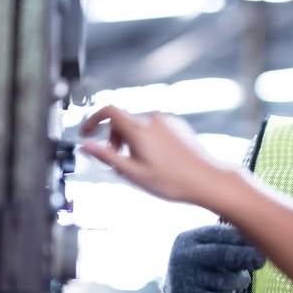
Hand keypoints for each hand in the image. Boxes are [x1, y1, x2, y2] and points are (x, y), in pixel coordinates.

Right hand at [79, 105, 226, 203]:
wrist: (207, 180)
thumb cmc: (173, 181)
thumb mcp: (133, 173)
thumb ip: (107, 157)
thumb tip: (85, 145)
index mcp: (140, 130)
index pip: (108, 111)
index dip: (93, 120)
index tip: (87, 133)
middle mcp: (153, 120)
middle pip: (123, 122)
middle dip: (115, 140)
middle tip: (121, 164)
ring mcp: (167, 121)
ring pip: (139, 126)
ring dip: (132, 142)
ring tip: (141, 166)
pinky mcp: (178, 126)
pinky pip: (154, 128)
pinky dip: (147, 140)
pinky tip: (157, 161)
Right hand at [162, 224, 265, 292]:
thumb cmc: (202, 264)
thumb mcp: (206, 248)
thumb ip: (228, 243)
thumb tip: (260, 243)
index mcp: (190, 238)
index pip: (220, 234)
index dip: (243, 238)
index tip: (262, 241)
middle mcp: (186, 255)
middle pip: (222, 254)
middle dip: (245, 256)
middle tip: (262, 260)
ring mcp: (186, 278)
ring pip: (225, 280)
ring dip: (239, 281)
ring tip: (239, 279)